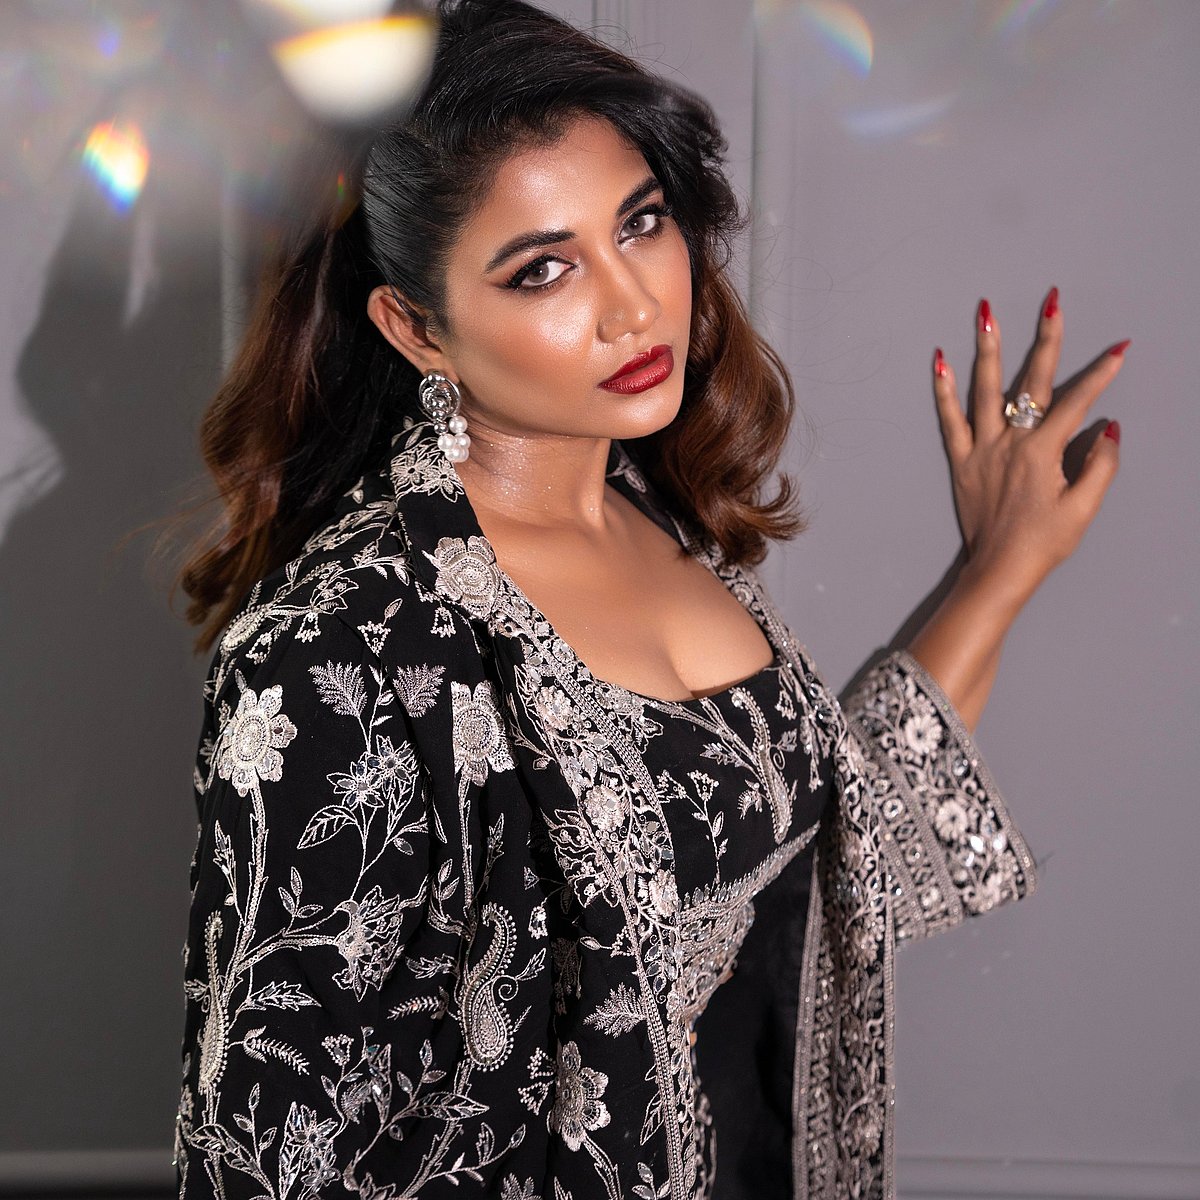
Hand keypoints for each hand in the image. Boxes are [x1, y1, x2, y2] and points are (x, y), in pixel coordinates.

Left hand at [931, 287, 1125, 612]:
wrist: (999, 570)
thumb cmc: (1044, 543)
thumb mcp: (1084, 508)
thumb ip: (1101, 465)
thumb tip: (1109, 428)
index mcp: (1042, 452)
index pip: (1077, 402)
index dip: (1100, 374)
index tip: (1119, 348)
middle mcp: (1010, 443)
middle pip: (1030, 381)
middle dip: (1045, 338)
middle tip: (1052, 301)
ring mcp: (981, 450)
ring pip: (984, 389)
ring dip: (987, 348)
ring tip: (986, 312)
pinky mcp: (961, 462)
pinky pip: (949, 419)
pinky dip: (943, 390)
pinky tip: (940, 361)